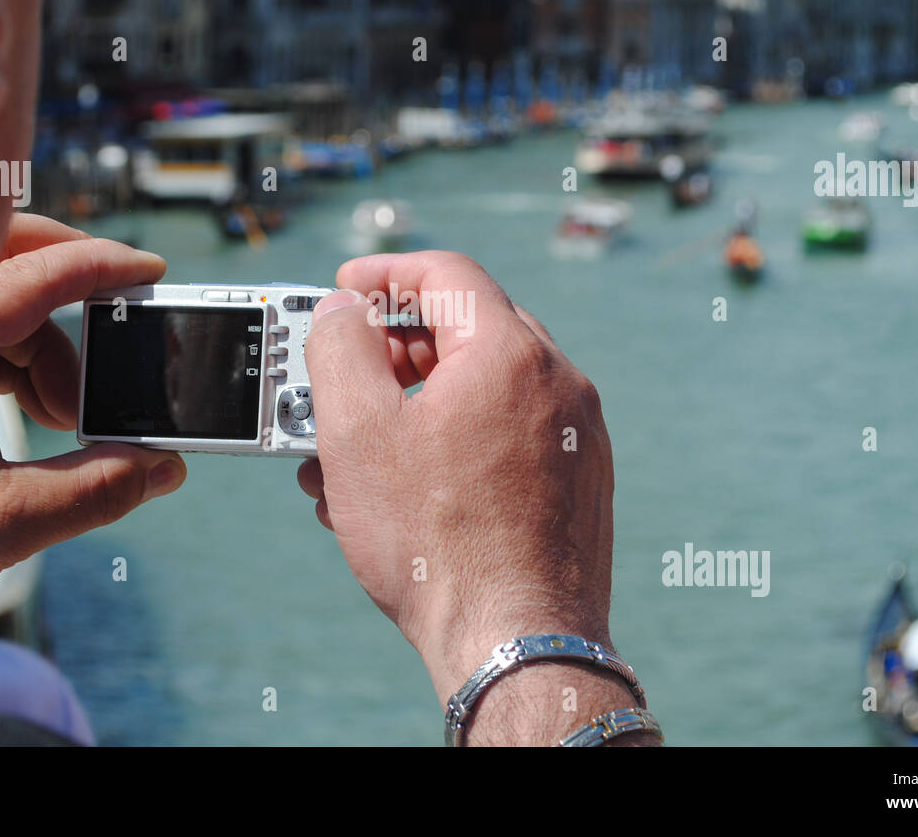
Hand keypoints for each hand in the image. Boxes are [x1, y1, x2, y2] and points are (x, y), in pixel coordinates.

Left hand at [0, 214, 185, 605]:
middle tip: (111, 321)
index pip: (29, 275)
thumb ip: (95, 490)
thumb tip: (161, 469)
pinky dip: (9, 357)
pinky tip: (31, 410)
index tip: (145, 271)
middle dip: (65, 281)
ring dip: (42, 343)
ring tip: (64, 414)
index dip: (97, 267)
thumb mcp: (3, 521)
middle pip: (0, 263)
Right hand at [297, 252, 618, 724]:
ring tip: (359, 449)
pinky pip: (508, 434)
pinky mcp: (579, 479)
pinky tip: (406, 487)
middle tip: (346, 374)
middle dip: (395, 346)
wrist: (516, 644)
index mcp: (511, 355)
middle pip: (466, 328)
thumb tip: (339, 312)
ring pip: (483, 389)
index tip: (344, 288)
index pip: (446, 274)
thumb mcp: (358, 434)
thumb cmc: (438, 546)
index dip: (384, 272)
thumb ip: (337, 349)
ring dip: (417, 403)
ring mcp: (577, 434)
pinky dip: (454, 440)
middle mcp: (559, 384)